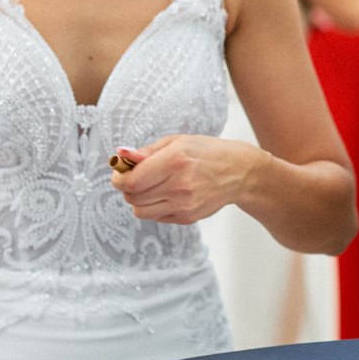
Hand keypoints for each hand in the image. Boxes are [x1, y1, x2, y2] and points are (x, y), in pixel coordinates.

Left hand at [110, 134, 260, 224]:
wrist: (239, 172)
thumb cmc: (206, 152)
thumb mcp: (177, 141)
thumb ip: (147, 151)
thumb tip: (120, 155)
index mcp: (174, 161)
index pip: (131, 182)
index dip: (119, 179)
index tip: (120, 173)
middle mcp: (179, 186)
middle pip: (132, 197)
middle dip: (128, 188)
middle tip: (136, 178)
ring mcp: (184, 205)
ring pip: (140, 211)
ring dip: (139, 200)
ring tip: (151, 187)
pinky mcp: (187, 217)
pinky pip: (156, 217)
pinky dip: (154, 207)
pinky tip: (167, 194)